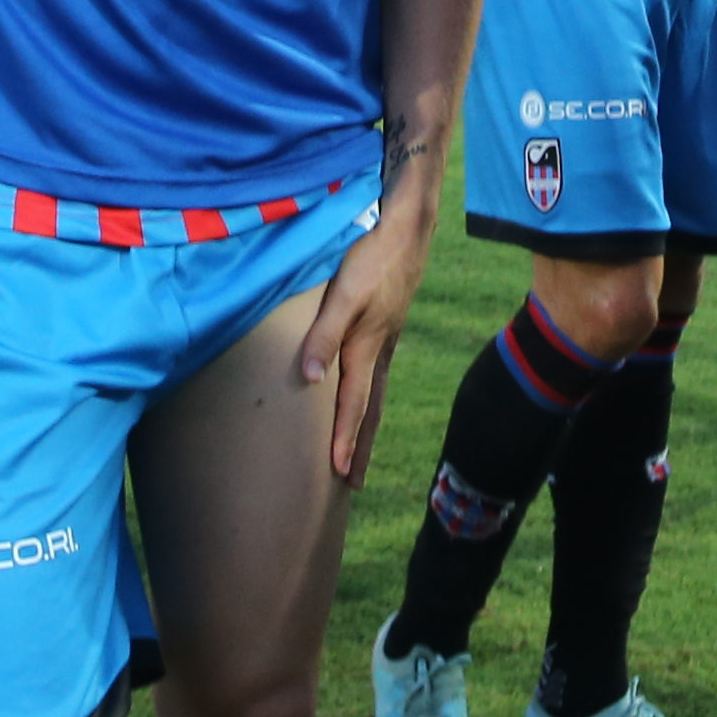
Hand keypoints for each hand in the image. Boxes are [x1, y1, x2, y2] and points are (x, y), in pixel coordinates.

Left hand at [299, 184, 435, 486]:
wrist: (406, 233)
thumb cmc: (371, 260)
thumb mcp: (343, 295)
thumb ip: (323, 335)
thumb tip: (309, 378)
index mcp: (367, 350)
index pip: (353, 405)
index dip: (344, 439)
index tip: (339, 473)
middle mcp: (379, 352)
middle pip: (369, 410)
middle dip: (360, 447)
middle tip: (354, 483)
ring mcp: (386, 342)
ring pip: (375, 395)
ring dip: (365, 428)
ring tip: (359, 453)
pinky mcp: (386, 328)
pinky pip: (378, 378)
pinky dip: (370, 400)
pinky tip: (365, 398)